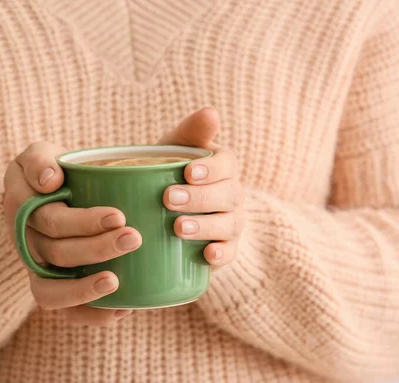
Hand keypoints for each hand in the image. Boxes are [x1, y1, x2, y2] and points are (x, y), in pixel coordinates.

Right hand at [3, 142, 141, 324]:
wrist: (51, 194)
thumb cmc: (54, 171)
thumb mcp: (40, 154)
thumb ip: (39, 159)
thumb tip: (49, 182)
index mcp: (19, 204)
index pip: (47, 218)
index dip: (82, 222)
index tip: (118, 216)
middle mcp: (22, 239)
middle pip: (56, 251)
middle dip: (97, 248)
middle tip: (133, 238)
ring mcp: (34, 267)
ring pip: (50, 290)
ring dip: (85, 289)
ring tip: (116, 282)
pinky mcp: (50, 287)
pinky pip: (62, 312)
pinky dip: (90, 315)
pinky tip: (122, 308)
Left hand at [159, 108, 244, 270]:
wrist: (166, 208)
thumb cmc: (170, 170)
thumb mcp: (176, 147)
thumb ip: (191, 131)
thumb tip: (210, 112)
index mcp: (223, 166)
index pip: (227, 164)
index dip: (212, 169)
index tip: (188, 172)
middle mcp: (232, 193)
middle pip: (228, 195)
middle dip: (200, 198)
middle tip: (169, 199)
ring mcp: (231, 222)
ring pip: (229, 224)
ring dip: (206, 226)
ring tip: (178, 228)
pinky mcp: (225, 247)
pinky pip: (230, 252)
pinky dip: (221, 254)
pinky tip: (207, 254)